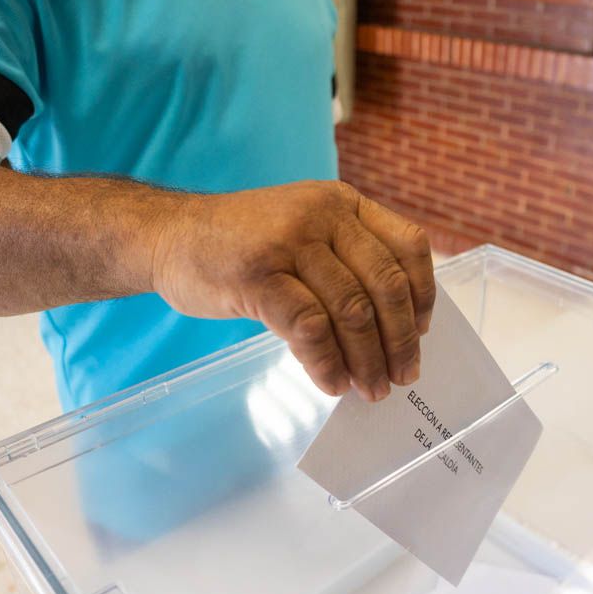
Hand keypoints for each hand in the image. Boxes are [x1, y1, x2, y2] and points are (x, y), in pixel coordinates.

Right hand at [150, 180, 435, 400]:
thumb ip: (345, 259)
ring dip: (367, 361)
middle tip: (402, 376)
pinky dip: (326, 363)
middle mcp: (322, 215)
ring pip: (351, 311)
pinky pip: (309, 328)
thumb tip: (394, 326)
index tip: (422, 332)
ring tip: (369, 389)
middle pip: (385, 285)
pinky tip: (331, 382)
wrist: (169, 234)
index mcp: (342, 203)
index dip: (424, 294)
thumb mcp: (303, 229)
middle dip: (400, 340)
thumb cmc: (243, 243)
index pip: (408, 246)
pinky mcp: (258, 276)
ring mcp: (289, 243)